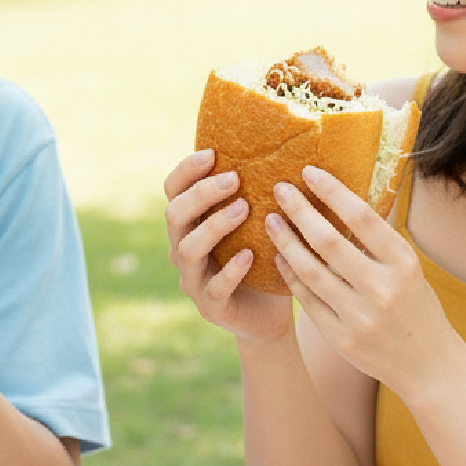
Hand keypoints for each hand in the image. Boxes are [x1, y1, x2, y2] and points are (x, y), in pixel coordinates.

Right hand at [164, 149, 295, 344]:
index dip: (186, 171)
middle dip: (202, 194)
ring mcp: (194, 280)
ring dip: (215, 225)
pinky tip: (250, 255)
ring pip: (188, 249)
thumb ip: (257, 194)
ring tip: (245, 209)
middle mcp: (183, 249)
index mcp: (191, 224)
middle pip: (175, 215)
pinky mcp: (210, 307)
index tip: (212, 153)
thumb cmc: (265, 260)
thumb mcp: (258, 224)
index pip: (173, 191)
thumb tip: (291, 149)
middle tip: (234, 179)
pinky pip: (214, 287)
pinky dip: (231, 270)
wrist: (270, 315)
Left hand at [268, 166, 454, 394]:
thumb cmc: (417, 306)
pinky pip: (307, 300)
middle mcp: (382, 288)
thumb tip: (344, 196)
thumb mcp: (410, 269)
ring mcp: (360, 316)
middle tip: (279, 189)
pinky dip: (290, 276)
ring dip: (286, 242)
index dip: (332, 191)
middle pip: (328, 241)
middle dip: (299, 211)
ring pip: (310, 271)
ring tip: (271, 221)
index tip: (308, 171)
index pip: (362, 217)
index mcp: (403, 263)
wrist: (429, 367)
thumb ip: (380, 240)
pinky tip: (280, 257)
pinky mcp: (342, 339)